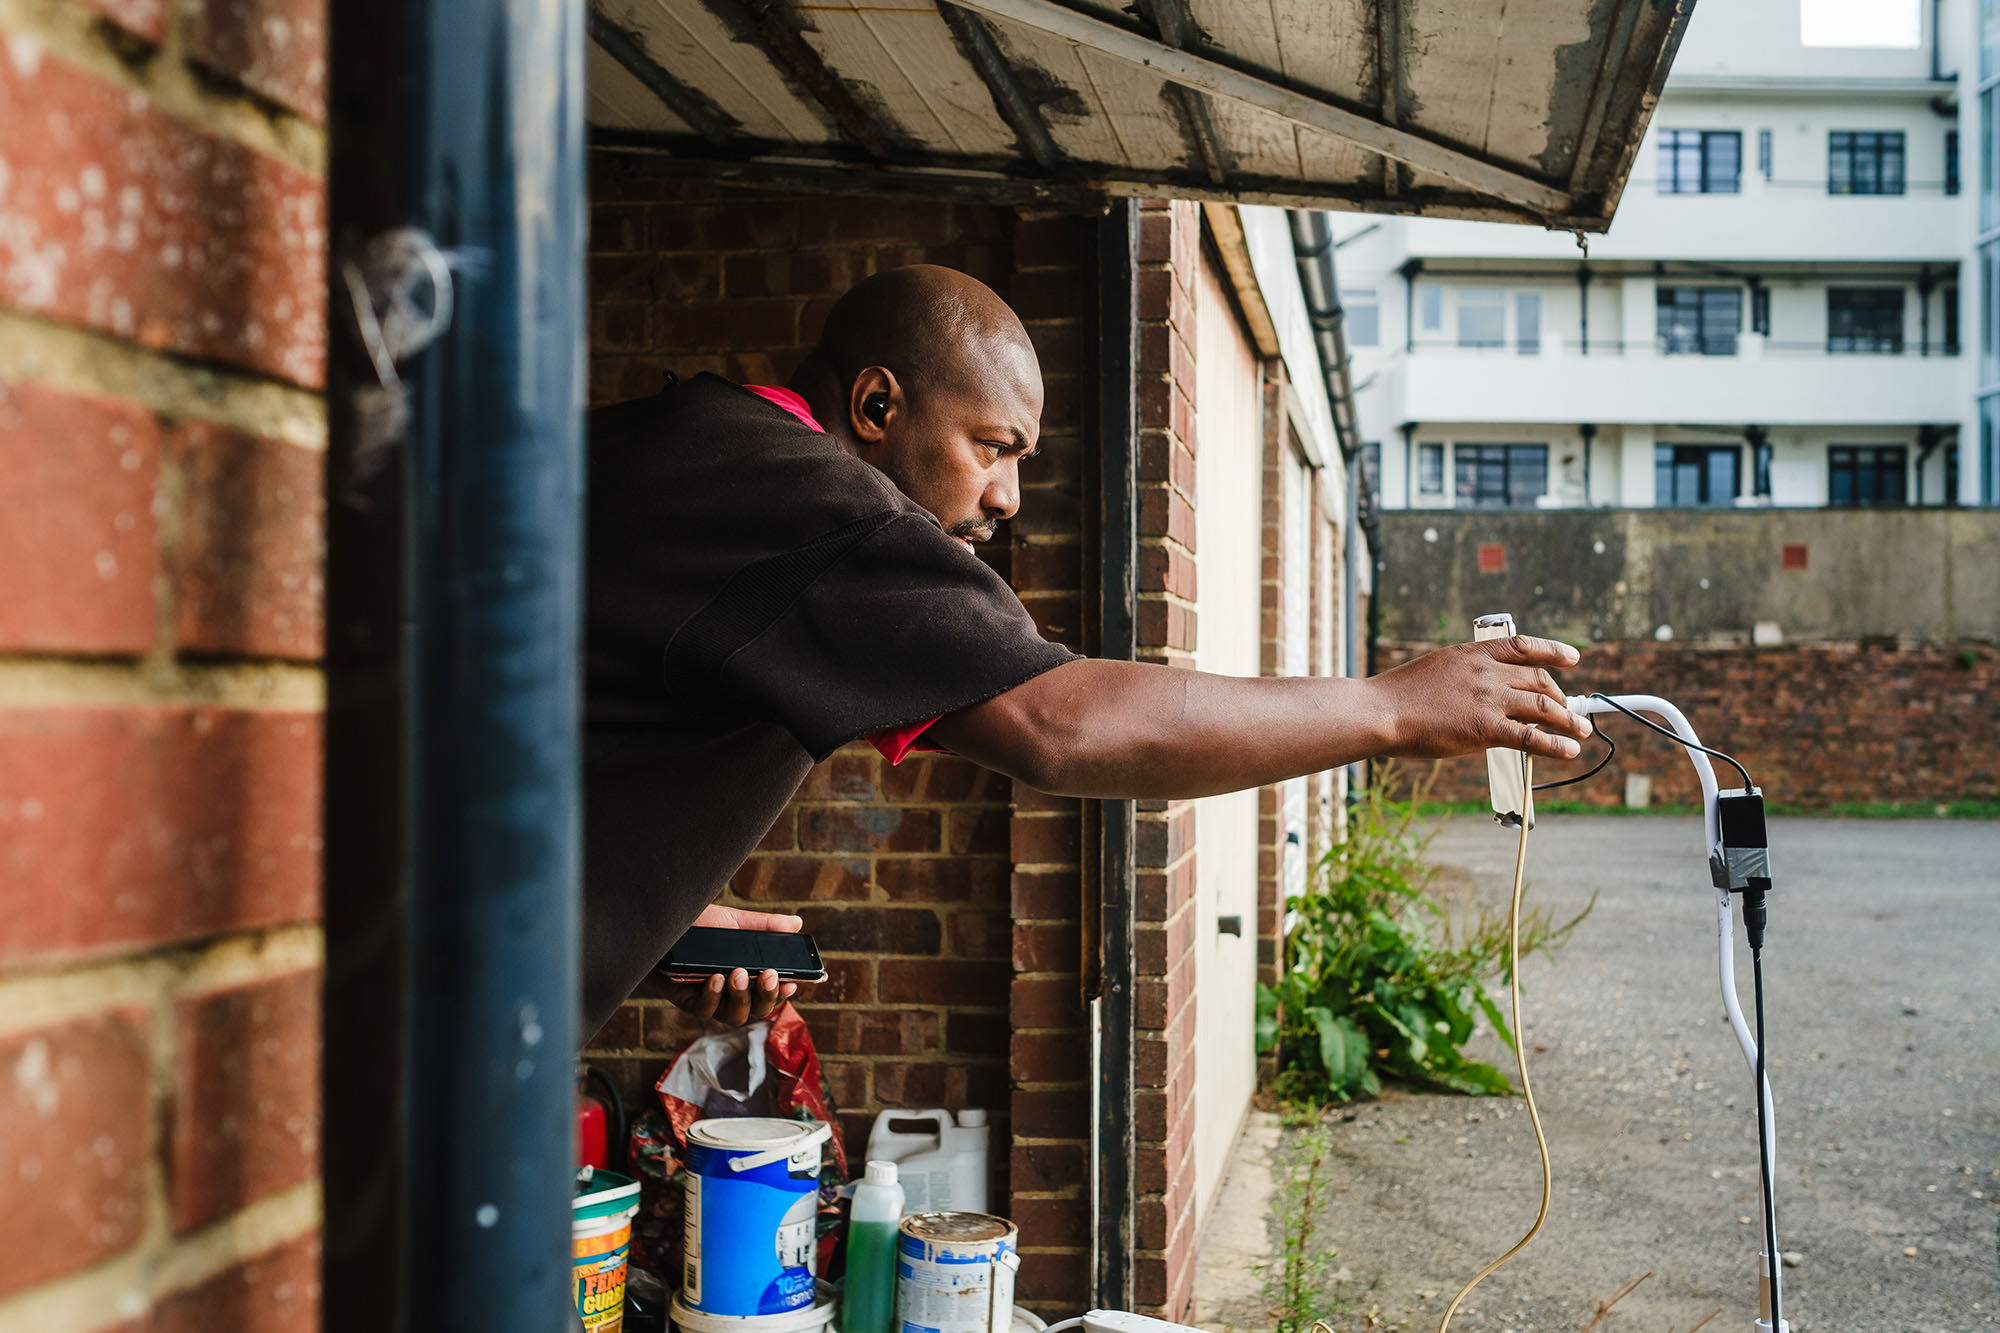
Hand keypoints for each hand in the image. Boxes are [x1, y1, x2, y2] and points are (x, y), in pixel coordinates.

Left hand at [658, 903, 813, 1025]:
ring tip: (740, 974)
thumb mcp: (734, 921)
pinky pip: (704, 1010)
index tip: (792, 983)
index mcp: (747, 975)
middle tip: (769, 975)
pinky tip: (716, 978)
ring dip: (741, 998)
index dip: (782, 992)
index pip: (771, 993)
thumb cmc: (698, 925)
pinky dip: (713, 996)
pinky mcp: (687, 1001)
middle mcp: (730, 992)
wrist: (663, 924)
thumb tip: (797, 924)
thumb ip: (765, 926)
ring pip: (733, 1016)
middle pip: (756, 1010)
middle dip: (766, 996)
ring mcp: (710, 999)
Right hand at [1368, 635, 1592, 761]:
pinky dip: (1556, 744)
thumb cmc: (1397, 695)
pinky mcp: (1485, 728)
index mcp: (1472, 654)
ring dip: (1568, 719)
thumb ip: (1463, 677)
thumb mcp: (1435, 669)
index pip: (1523, 646)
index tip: (1573, 658)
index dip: (1554, 651)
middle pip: (1539, 679)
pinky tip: (1569, 750)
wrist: (1380, 710)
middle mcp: (1486, 672)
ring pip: (1543, 707)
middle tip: (1569, 709)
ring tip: (1581, 730)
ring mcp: (1488, 699)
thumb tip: (1483, 696)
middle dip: (1560, 696)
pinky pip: (1532, 737)